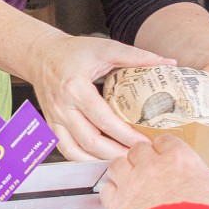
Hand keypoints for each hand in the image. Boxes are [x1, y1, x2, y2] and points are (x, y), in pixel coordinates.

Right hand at [23, 33, 163, 160]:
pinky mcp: (51, 125)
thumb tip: (167, 62)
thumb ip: (136, 56)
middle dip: (117, 153)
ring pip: (76, 151)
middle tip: (138, 157)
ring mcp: (54, 118)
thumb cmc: (72, 51)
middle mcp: (62, 106)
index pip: (104, 119)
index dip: (126, 134)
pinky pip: (65, 150)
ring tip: (123, 160)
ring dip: (100, 160)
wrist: (41, 54)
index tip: (145, 142)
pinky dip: (82, 159)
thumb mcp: (105, 48)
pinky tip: (99, 159)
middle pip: (90, 141)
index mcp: (75, 88)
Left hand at [100, 135, 208, 208]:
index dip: (166, 148)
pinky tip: (121, 198)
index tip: (168, 156)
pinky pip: (107, 188)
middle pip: (138, 149)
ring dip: (124, 170)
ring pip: (118, 164)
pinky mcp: (117, 204)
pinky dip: (112, 191)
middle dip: (142, 157)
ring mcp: (131, 183)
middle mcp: (151, 165)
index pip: (165, 140)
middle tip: (149, 168)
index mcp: (179, 158)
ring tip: (132, 179)